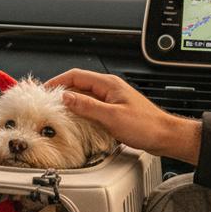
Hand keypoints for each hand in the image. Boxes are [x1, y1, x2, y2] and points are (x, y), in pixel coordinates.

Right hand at [46, 68, 202, 164]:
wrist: (165, 136)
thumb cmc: (146, 126)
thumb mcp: (112, 117)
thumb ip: (87, 106)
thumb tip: (66, 97)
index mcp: (108, 84)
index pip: (76, 75)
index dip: (58, 81)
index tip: (45, 90)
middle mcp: (109, 88)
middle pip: (78, 84)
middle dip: (62, 92)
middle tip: (48, 103)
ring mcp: (112, 99)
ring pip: (84, 96)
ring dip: (71, 103)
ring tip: (59, 112)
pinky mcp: (114, 110)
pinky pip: (92, 107)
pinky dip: (81, 111)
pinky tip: (77, 121)